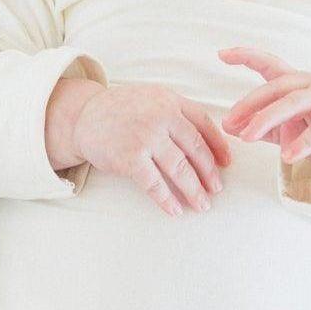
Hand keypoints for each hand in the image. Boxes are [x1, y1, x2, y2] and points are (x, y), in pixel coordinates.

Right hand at [74, 81, 231, 217]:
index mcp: (170, 101)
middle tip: (217, 189)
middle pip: (196, 149)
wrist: (83, 116)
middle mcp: (160, 117)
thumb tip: (208, 142)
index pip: (203, 124)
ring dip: (194, 190)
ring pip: (179, 168)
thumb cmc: (122, 110)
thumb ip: (176, 113)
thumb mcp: (152, 99)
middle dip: (209, 172)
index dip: (218, 145)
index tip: (227, 163)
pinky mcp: (130, 158)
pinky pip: (155, 184)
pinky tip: (176, 210)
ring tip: (202, 204)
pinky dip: (167, 200)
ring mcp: (145, 137)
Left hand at [218, 47, 310, 184]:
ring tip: (248, 137)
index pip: (269, 64)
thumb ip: (261, 127)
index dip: (247, 56)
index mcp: (295, 83)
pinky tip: (288, 155)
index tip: (222, 54)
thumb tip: (229, 127)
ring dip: (267, 119)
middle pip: (275, 88)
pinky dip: (303, 142)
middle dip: (249, 104)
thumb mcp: (286, 129)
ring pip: (292, 104)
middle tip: (229, 122)